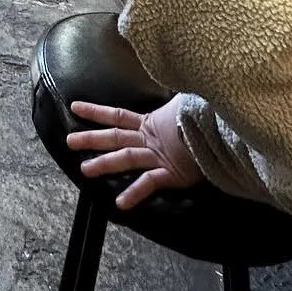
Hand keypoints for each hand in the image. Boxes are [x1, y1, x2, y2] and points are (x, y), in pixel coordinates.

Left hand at [66, 93, 202, 210]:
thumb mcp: (185, 104)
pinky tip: (121, 203)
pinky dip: (135, 193)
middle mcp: (149, 138)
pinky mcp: (170, 171)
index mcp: (151, 122)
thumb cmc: (205, 117)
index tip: (75, 107)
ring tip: (85, 170)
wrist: (222, 129)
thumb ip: (172, 102)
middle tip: (69, 141)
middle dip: (91, 138)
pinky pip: (149, 183)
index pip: (117, 115)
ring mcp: (158, 155)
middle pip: (114, 136)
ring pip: (125, 157)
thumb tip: (170, 87)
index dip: (96, 111)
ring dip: (104, 164)